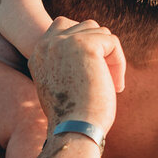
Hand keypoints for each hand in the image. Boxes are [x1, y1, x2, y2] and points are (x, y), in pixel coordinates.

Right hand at [29, 18, 124, 134]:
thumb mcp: (61, 86)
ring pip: (100, 33)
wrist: (74, 131)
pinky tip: (116, 86)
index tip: (91, 73)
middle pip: (84, 27)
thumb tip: (92, 48)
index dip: (85, 46)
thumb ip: (67, 63)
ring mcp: (64, 42)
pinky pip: (112, 42)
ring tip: (110, 84)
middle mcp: (47, 43)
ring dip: (110, 57)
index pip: (65, 28)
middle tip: (104, 77)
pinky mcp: (85, 45)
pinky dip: (119, 64)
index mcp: (38, 53)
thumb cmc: (72, 118)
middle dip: (100, 49)